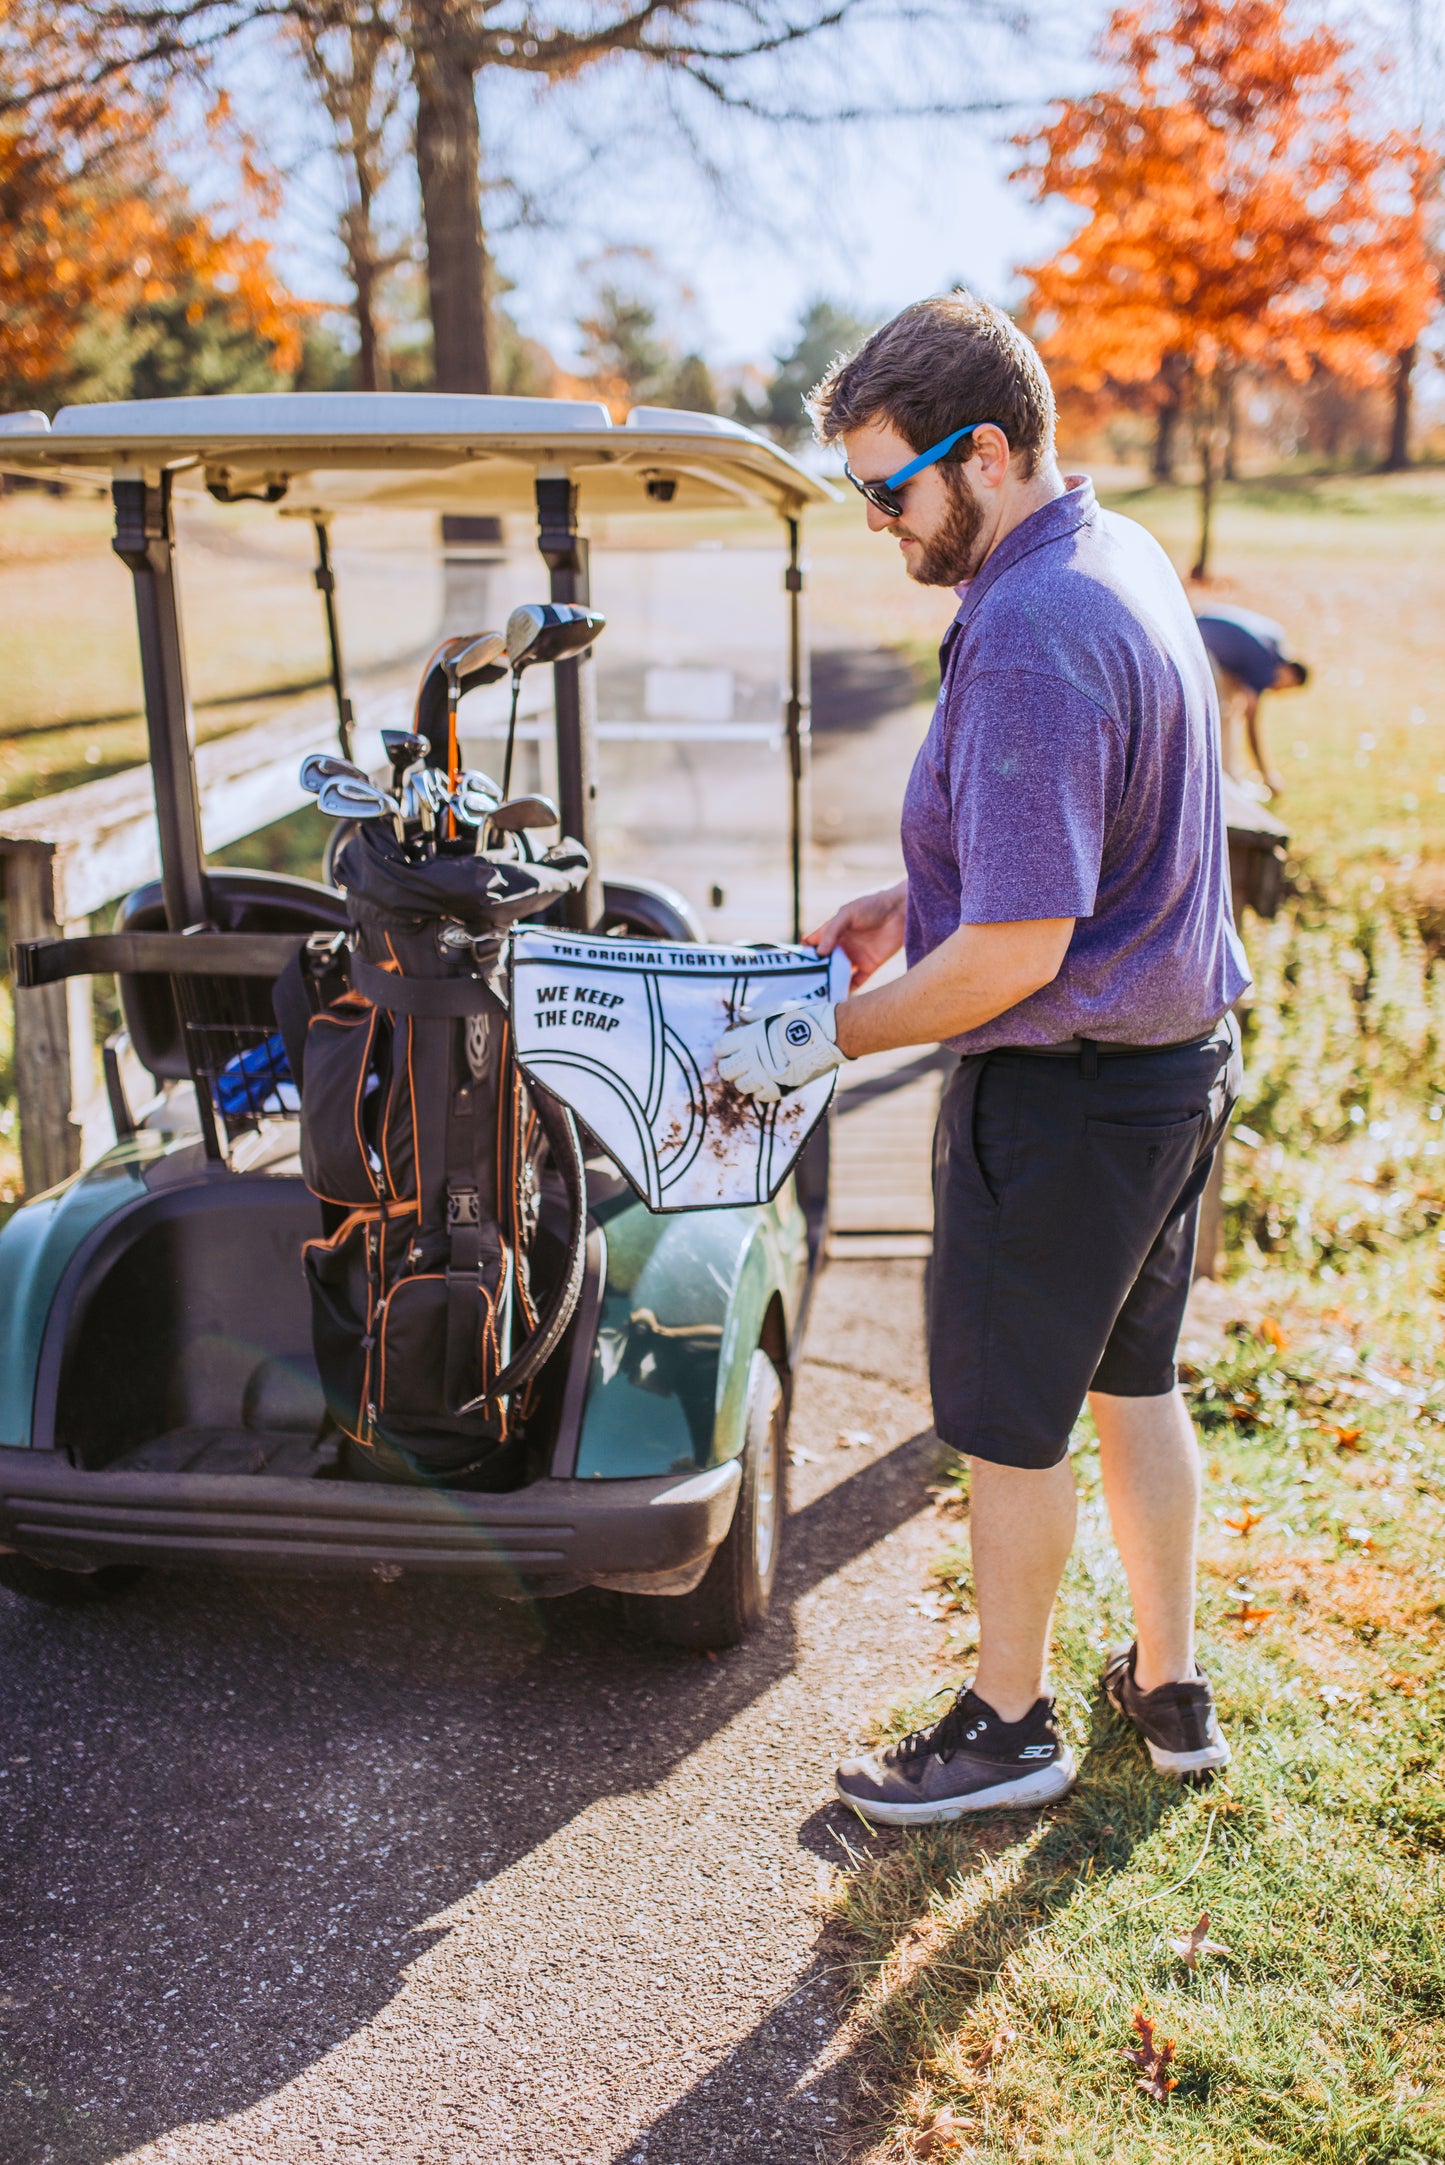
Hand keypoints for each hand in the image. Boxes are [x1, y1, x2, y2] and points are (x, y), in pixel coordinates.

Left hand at [715, 1000, 846, 1103]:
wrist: (830, 1035)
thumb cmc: (805, 1018)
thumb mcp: (778, 1009)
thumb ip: (756, 1014)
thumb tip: (740, 1014)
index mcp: (749, 1037)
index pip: (720, 1048)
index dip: (723, 1047)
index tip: (729, 1046)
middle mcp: (753, 1058)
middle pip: (725, 1071)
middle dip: (729, 1066)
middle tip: (738, 1062)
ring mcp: (765, 1075)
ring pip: (740, 1086)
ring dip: (744, 1079)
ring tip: (754, 1072)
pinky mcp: (780, 1088)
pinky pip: (760, 1097)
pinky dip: (761, 1091)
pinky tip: (767, 1080)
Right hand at [806, 881, 906, 990]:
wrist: (901, 911)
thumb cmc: (872, 906)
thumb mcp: (847, 914)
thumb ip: (832, 931)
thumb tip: (819, 953)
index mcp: (833, 931)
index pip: (813, 944)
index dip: (803, 953)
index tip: (793, 965)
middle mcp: (842, 946)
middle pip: (823, 963)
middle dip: (814, 973)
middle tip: (804, 986)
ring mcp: (855, 957)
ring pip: (838, 974)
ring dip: (830, 983)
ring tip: (819, 995)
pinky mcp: (870, 965)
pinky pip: (856, 981)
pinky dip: (848, 990)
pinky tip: (839, 997)